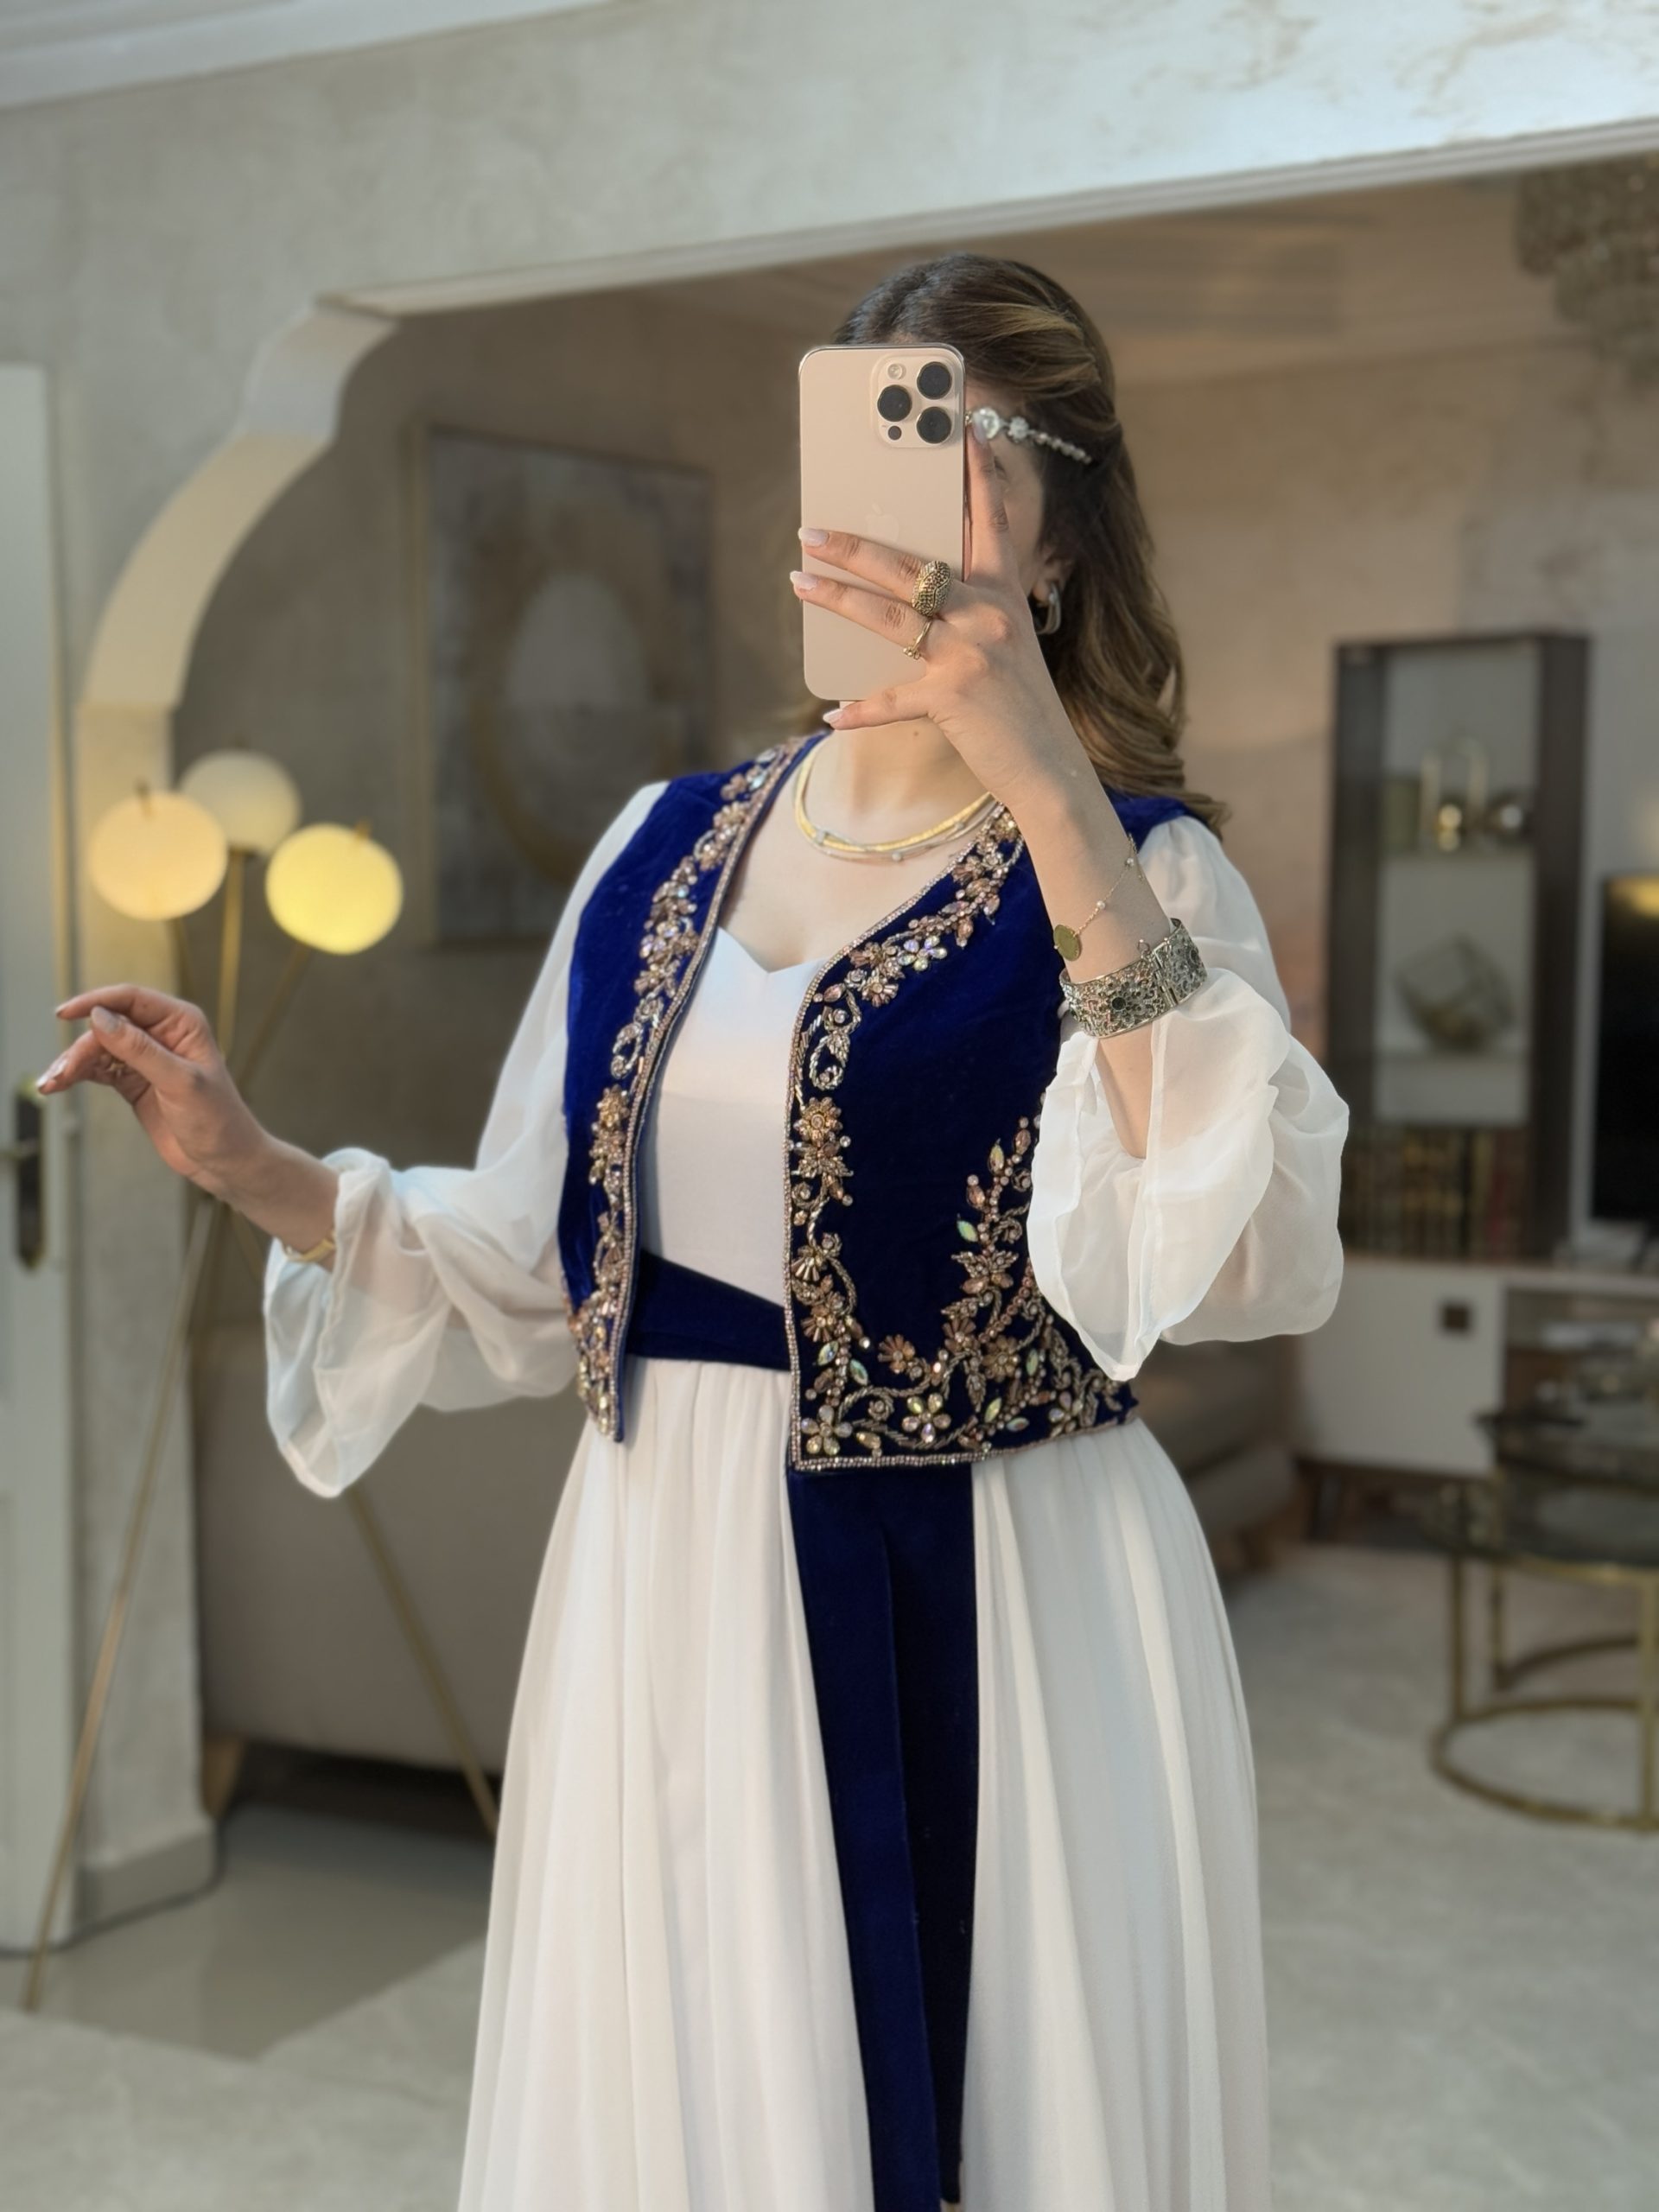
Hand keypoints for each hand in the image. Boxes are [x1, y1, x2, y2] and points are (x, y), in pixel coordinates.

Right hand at [38, 986, 270, 1200]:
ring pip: (98, 1048)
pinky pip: (98, 1069)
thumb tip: (100, 1018)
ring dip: (73, 1063)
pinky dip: (78, 1076)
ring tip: (51, 1084)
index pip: (131, 999)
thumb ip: (140, 1050)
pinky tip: (58, 1086)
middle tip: (62, 1073)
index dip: (95, 1002)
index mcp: (181, 1022)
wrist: (224, 1160)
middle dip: (82, 1047)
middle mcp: (163, 1033)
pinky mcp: (134, 1080)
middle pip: (108, 1026)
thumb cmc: (217, 1119)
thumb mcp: (179, 1082)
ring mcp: (146, 1057)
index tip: (64, 1014)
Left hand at [790, 418, 1088, 817]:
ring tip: (799, 580)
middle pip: (911, 566)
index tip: (963, 424)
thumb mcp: (1006, 646)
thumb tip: (909, 594)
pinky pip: (892, 700)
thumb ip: (969, 613)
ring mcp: (970, 654)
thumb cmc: (1022, 707)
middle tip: (810, 530)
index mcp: (1005, 594)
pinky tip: (831, 715)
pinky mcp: (953, 698)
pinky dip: (859, 711)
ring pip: (888, 616)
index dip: (976, 472)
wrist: (1051, 768)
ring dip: (836, 598)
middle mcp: (989, 614)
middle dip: (855, 546)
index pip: (990, 520)